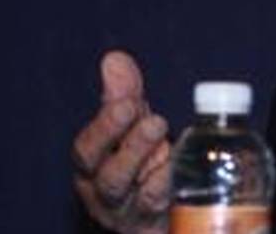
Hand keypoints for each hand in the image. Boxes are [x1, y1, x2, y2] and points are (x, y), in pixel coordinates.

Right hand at [72, 51, 170, 233]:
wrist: (161, 210)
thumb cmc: (141, 162)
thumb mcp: (131, 127)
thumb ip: (124, 95)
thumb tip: (115, 58)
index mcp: (93, 167)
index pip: (89, 149)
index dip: (106, 126)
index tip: (129, 102)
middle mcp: (107, 195)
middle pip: (111, 177)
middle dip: (132, 148)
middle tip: (156, 121)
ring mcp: (135, 214)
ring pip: (140, 198)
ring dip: (158, 172)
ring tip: (174, 147)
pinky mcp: (158, 226)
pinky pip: (167, 214)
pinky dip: (177, 194)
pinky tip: (187, 175)